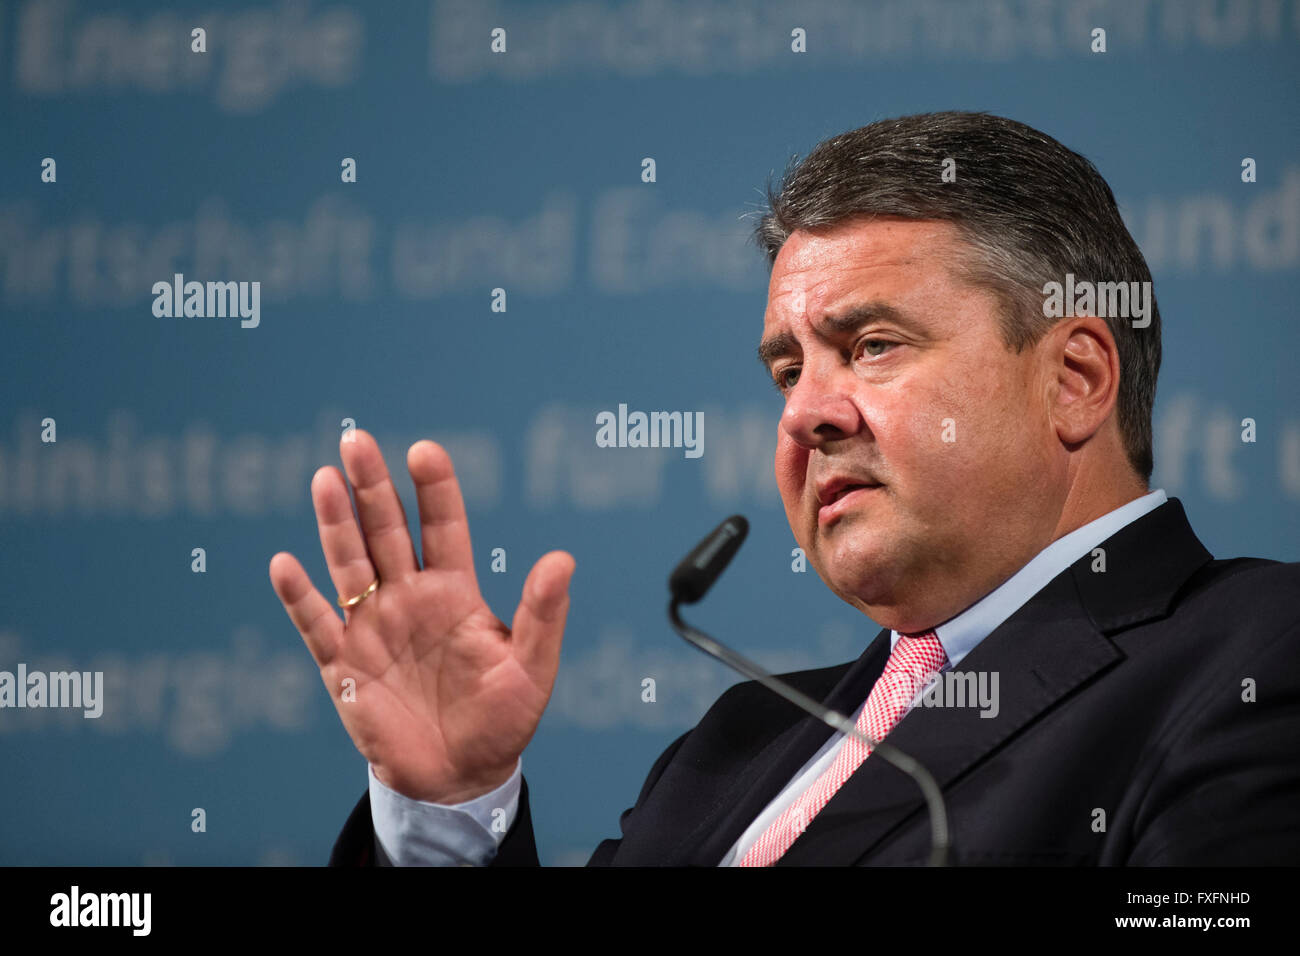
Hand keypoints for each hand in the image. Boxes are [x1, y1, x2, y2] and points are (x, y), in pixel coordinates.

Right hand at [269, 430, 574, 803]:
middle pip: (385, 531)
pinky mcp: (344, 664)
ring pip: (349, 564)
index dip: (433, 489)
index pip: (443, 526)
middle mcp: (409, 597)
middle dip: (371, 487)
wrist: (460, 777)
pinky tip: (286, 564)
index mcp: (455, 591)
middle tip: (356, 440)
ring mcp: (373, 626)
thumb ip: (542, 614)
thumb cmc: (502, 718)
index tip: (424, 451)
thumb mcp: (532, 668)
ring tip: (325, 480)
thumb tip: (564, 559)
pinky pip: (317, 624)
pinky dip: (300, 596)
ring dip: (335, 524)